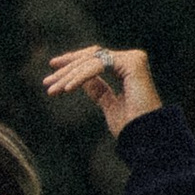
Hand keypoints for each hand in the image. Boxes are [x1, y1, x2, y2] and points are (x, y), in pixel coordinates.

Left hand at [41, 43, 160, 135]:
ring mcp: (133, 59)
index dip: (73, 64)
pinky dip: (81, 77)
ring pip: (92, 61)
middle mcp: (131, 60)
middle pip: (91, 57)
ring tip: (52, 89)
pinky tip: (67, 89)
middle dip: (67, 68)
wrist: (147, 138)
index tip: (53, 72)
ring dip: (69, 75)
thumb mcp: (109, 104)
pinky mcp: (132, 63)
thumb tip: (82, 79)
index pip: (96, 59)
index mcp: (128, 68)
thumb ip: (98, 89)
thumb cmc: (132, 127)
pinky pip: (98, 67)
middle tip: (47, 80)